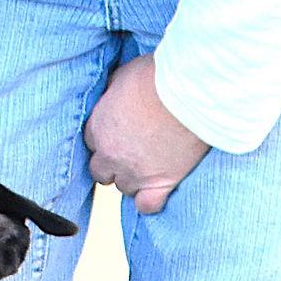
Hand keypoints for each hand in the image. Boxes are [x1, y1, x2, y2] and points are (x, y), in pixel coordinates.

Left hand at [84, 53, 209, 215]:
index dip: (106, 137)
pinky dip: (149, 201)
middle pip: (101, 171)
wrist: (189, 94)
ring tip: (150, 164)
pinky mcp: (160, 185)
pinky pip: (146, 206)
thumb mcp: (125, 74)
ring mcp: (135, 173)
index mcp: (99, 127)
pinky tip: (156, 191)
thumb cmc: (158, 77)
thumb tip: (112, 94)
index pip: (91, 142)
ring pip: (124, 188)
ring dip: (133, 178)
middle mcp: (111, 155)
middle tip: (132, 150)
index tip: (119, 132)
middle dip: (113, 162)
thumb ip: (113, 91)